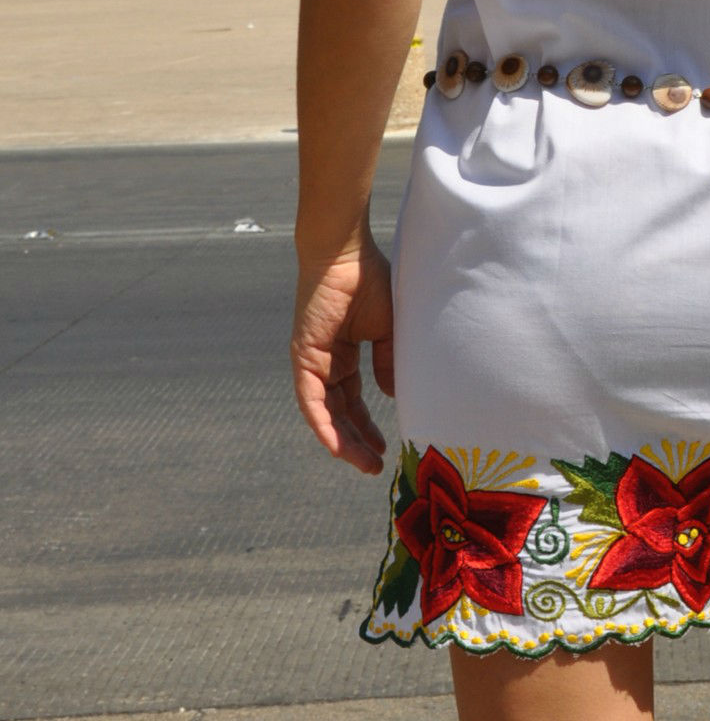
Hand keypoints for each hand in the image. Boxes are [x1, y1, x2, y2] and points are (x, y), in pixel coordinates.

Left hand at [290, 242, 394, 473]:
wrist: (347, 254)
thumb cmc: (370, 280)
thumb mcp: (388, 330)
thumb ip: (389, 362)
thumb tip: (394, 395)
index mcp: (344, 355)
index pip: (353, 400)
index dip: (367, 425)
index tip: (386, 447)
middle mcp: (325, 363)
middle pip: (339, 412)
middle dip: (357, 441)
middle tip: (375, 466)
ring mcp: (311, 361)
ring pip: (325, 413)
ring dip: (342, 440)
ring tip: (363, 463)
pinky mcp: (303, 357)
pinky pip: (310, 399)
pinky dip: (323, 424)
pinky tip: (337, 445)